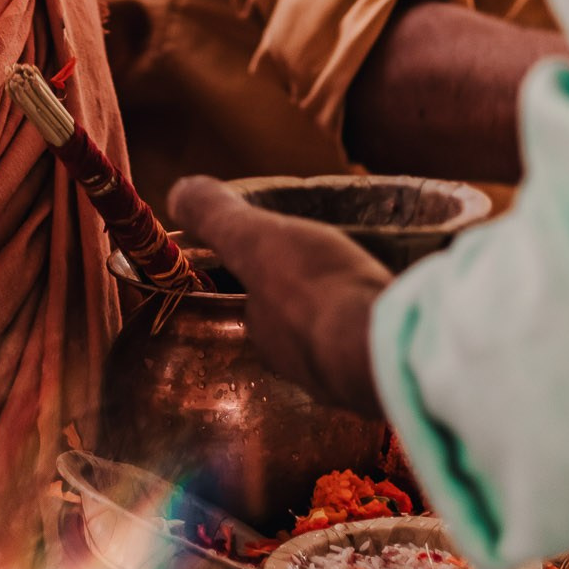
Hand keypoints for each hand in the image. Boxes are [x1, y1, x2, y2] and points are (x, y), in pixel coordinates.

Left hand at [170, 177, 389, 417]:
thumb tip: (176, 194)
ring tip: (367, 279)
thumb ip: (218, 218)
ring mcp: (344, 374)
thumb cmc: (313, 289)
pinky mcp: (385, 372)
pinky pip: (376, 341)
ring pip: (339, 333)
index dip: (267, 273)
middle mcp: (299, 361)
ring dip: (347, 308)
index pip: (258, 300)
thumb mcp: (255, 240)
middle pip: (300, 319)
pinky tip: (392, 304)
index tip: (285, 251)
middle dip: (312, 294)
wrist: (383, 347)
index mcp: (265, 331)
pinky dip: (379, 321)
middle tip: (332, 260)